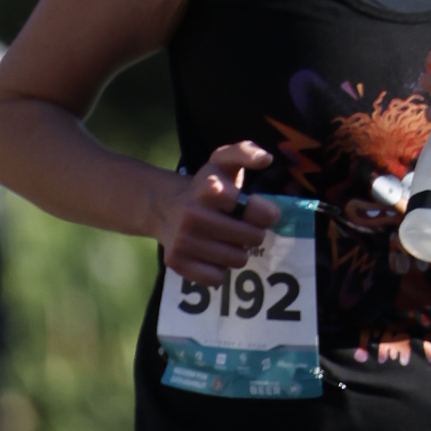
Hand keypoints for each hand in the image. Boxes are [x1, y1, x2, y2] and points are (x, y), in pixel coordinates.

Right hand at [158, 139, 278, 282]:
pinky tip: (209, 253)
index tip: (257, 210)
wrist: (164, 207)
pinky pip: (216, 278)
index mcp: (209, 188)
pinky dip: (218, 269)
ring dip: (236, 251)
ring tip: (224, 239)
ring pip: (237, 259)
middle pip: (252, 238)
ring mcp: (183, 241)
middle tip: (240, 226)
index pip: (254, 210)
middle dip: (253, 233)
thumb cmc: (206, 186)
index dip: (263, 212)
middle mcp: (193, 215)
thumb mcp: (224, 161)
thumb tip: (265, 159)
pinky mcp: (176, 262)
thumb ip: (246, 152)